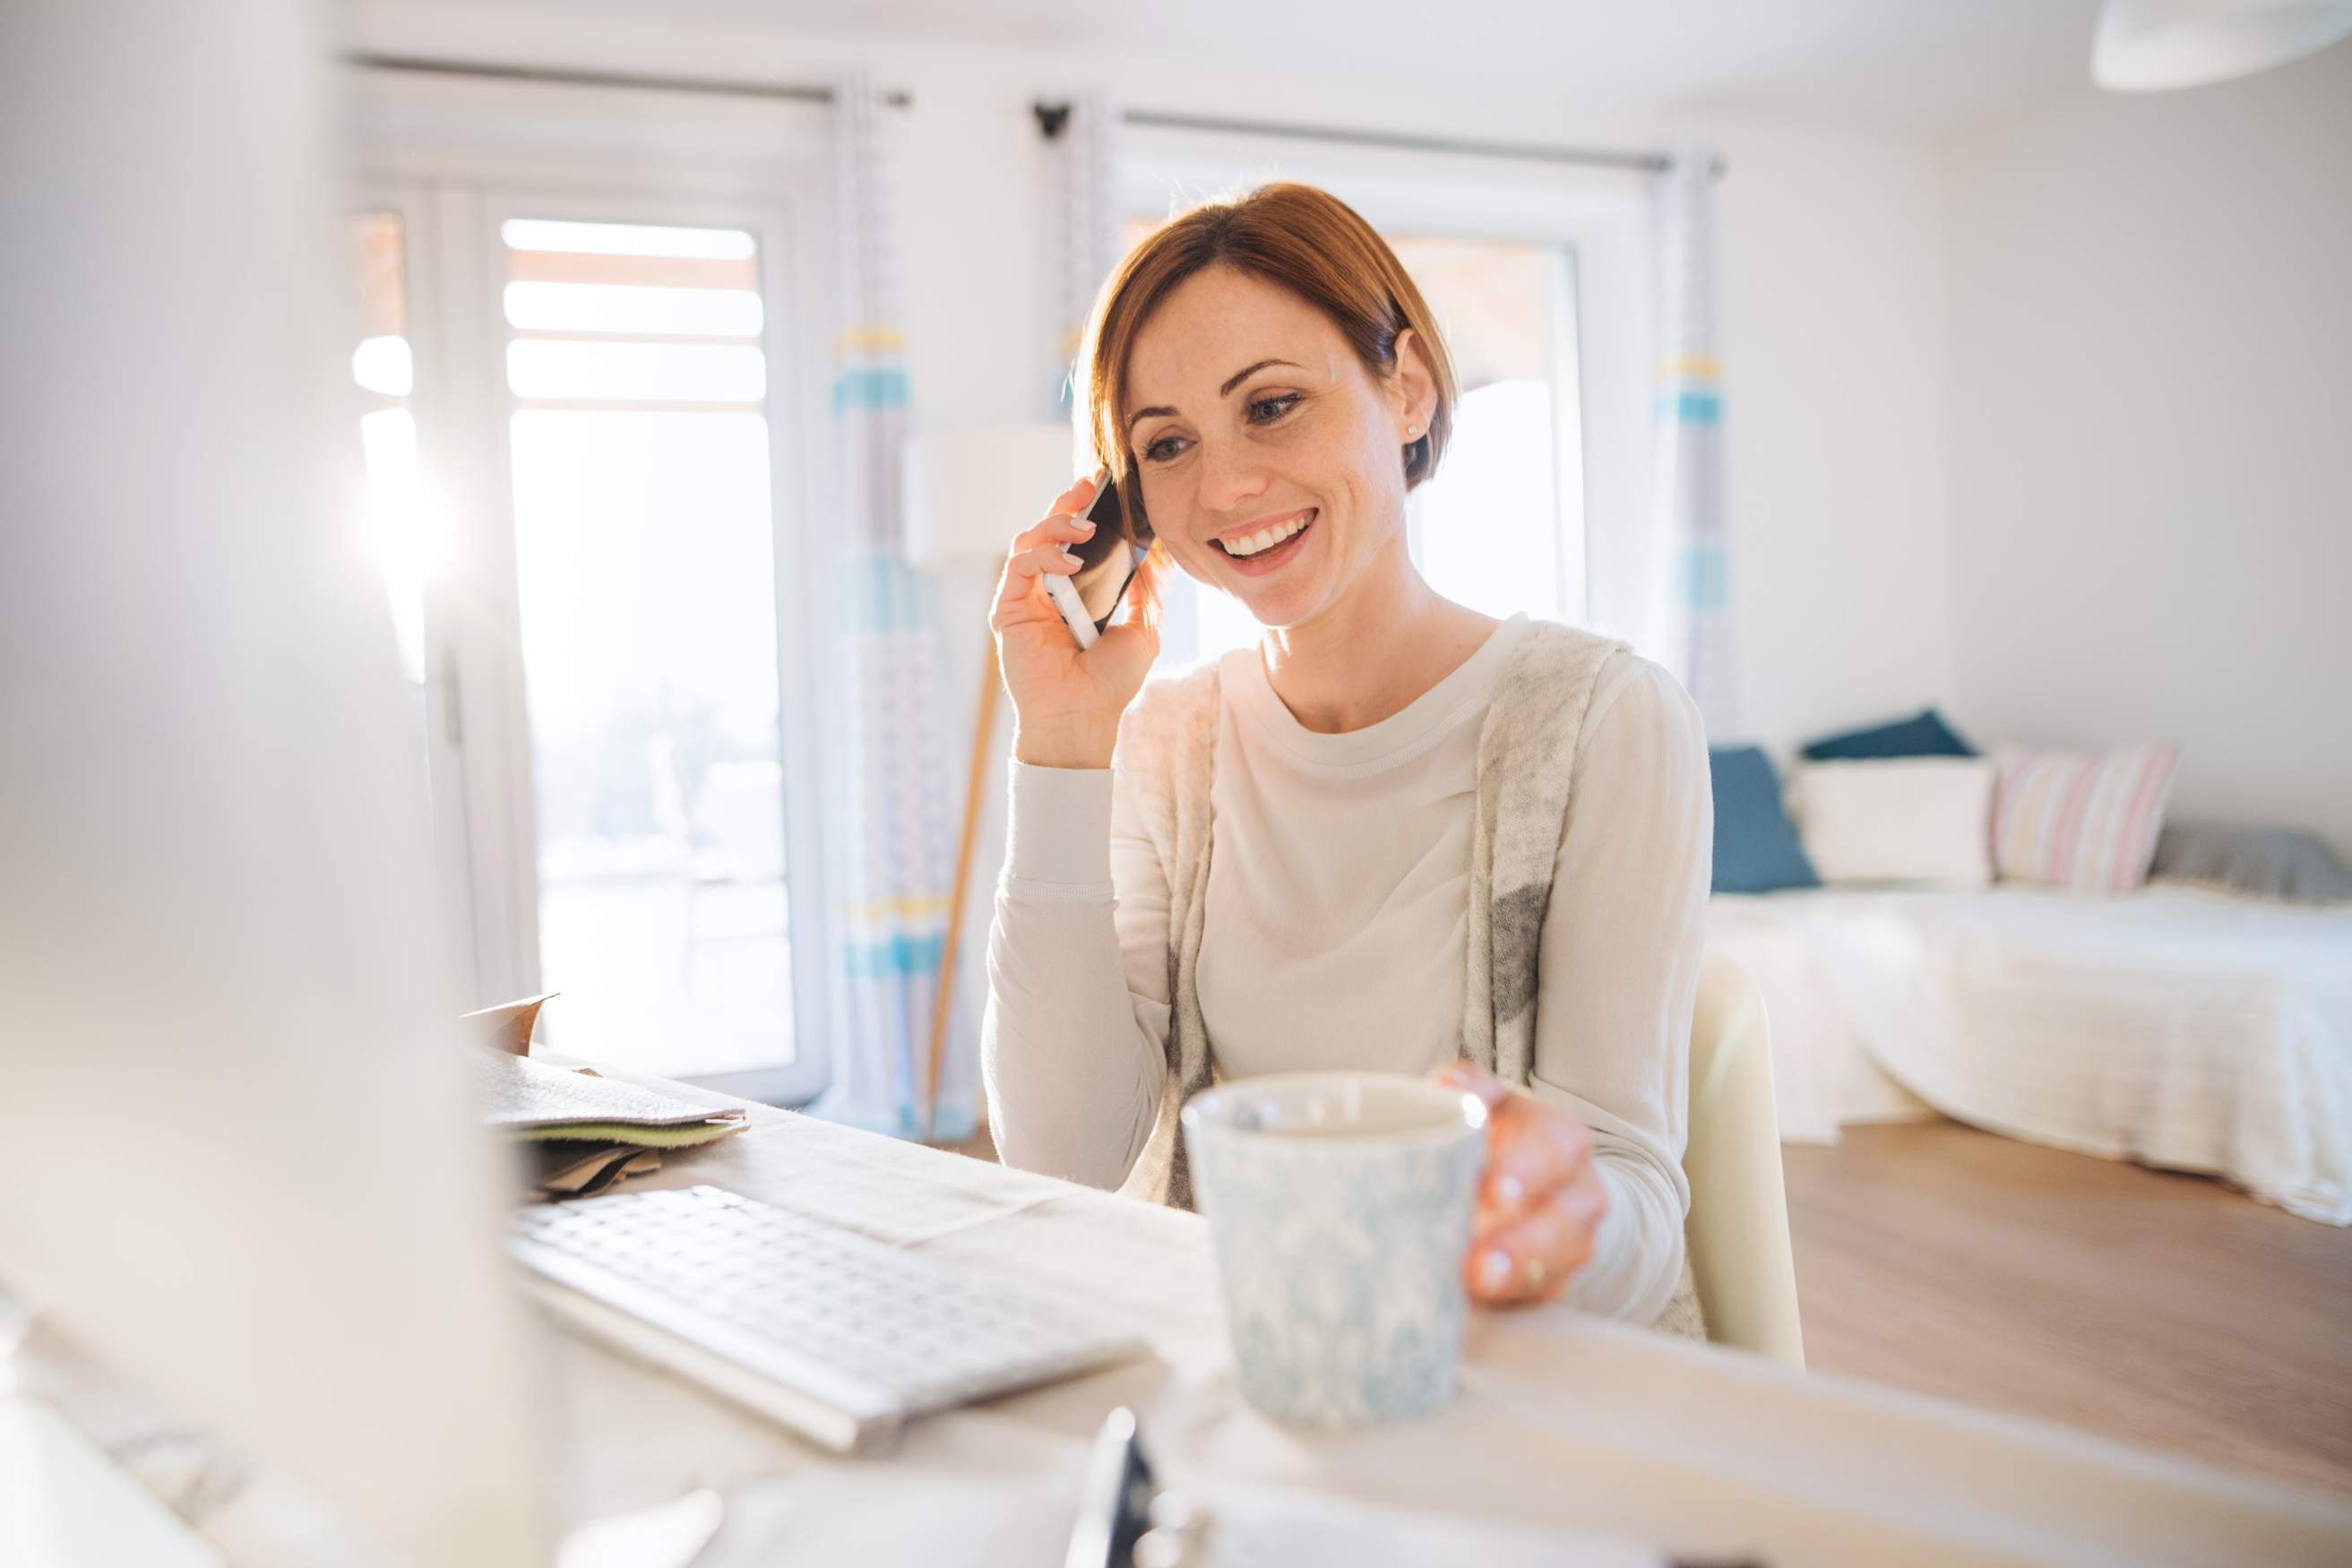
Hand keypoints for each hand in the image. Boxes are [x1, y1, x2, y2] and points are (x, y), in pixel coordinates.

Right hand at [990, 470, 1161, 768]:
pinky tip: (1070, 562)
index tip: (1101, 487)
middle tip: (1089, 487)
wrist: (1083, 718)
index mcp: (1074, 594)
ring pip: (1029, 541)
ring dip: (1056, 526)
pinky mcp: (1008, 611)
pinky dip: (1043, 555)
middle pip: (1047, 533)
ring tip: (1085, 529)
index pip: (1073, 541)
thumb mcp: (1143, 628)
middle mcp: (1046, 592)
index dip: (1082, 511)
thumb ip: (1147, 591)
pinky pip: (1018, 567)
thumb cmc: (1111, 683)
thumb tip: (1159, 554)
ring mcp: (1025, 600)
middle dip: (1066, 505)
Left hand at [1432, 1061, 1607, 1307]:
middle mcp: (1581, 1191)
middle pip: (1561, 1220)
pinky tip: (1480, 1302)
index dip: (1524, 1171)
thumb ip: (1466, 1089)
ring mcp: (1575, 1241)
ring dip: (1515, 1277)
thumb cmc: (1497, 1134)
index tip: (1493, 1191)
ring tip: (1476, 1284)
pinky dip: (1511, 1299)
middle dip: (1521, 1243)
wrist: (1536, 1180)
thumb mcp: (1488, 1103)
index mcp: (1562, 1138)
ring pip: (1556, 1264)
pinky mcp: (1557, 1280)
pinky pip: (1542, 1295)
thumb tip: (1444, 1088)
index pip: (1550, 1150)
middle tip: (1478, 1261)